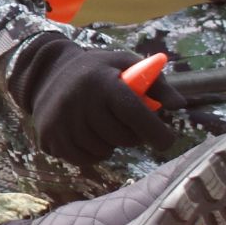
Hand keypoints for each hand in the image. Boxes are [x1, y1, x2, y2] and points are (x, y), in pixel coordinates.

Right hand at [9, 35, 180, 164]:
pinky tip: (88, 136)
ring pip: (104, 151)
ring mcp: (61, 119)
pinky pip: (83, 159)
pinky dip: (92, 154)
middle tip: (124, 123)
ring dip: (110, 144)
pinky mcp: (49, 135)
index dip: (157, 133)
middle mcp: (79, 100)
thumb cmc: (97, 70)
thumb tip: (178, 105)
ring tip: (102, 126)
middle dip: (132, 135)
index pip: (136, 114)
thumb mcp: (125, 64)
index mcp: (102, 81)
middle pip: (123, 138)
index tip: (165, 141)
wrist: (47, 73)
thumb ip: (156, 82)